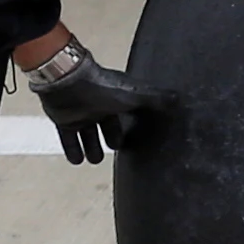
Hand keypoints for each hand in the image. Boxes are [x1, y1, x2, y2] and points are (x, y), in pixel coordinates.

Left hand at [23, 33, 168, 164]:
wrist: (67, 82)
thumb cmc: (103, 86)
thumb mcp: (135, 95)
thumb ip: (156, 100)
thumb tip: (180, 101)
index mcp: (118, 96)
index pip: (127, 112)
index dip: (132, 123)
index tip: (136, 136)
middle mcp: (99, 104)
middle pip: (107, 124)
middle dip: (111, 136)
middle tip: (115, 149)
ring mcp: (81, 112)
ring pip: (88, 133)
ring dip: (91, 147)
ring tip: (95, 161)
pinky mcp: (64, 120)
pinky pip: (69, 139)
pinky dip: (73, 150)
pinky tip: (77, 161)